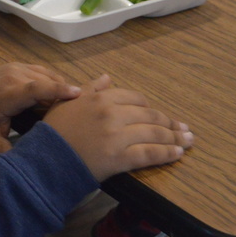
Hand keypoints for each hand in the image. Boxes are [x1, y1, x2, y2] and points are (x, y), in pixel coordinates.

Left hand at [0, 63, 81, 154]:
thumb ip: (6, 151)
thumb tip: (27, 164)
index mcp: (6, 94)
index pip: (36, 88)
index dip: (57, 91)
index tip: (79, 95)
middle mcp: (13, 75)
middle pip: (47, 81)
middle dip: (64, 95)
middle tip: (79, 114)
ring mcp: (15, 67)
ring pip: (47, 75)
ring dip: (59, 88)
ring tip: (69, 109)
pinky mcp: (17, 65)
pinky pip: (41, 72)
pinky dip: (51, 83)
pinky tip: (57, 99)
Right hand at [43, 75, 192, 180]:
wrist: (47, 159)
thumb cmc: (55, 131)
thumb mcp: (68, 102)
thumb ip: (90, 89)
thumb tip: (108, 77)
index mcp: (101, 99)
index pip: (135, 99)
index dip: (150, 108)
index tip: (159, 116)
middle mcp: (112, 114)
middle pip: (149, 116)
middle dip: (170, 123)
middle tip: (184, 129)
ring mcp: (117, 136)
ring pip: (153, 134)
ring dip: (175, 137)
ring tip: (188, 141)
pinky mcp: (120, 158)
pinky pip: (149, 153)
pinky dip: (166, 153)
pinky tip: (178, 154)